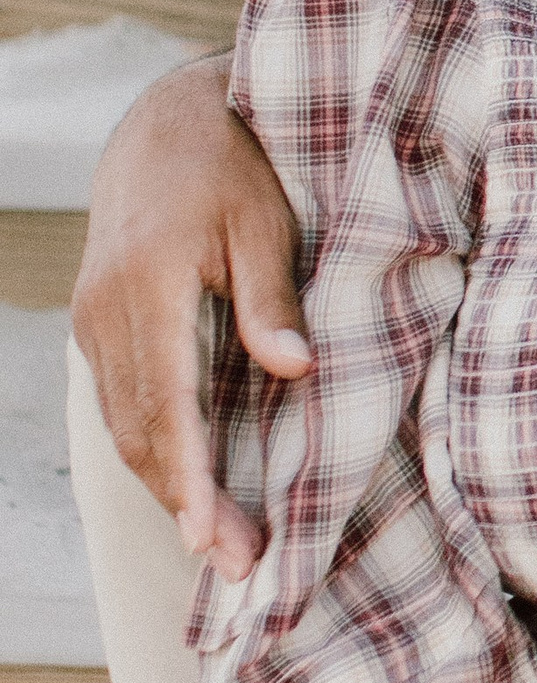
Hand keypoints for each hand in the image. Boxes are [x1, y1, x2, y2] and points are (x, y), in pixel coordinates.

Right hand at [71, 56, 309, 580]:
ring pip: (127, 425)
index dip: (188, 474)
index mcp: (149, 285)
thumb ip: (273, 299)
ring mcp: (96, 320)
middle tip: (236, 563)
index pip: (167, 400)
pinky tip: (191, 489)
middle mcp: (108, 311)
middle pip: (143, 429)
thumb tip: (295, 370)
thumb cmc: (229, 163)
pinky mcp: (102, 324)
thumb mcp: (264, 220)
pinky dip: (156, 451)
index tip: (208, 533)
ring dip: (170, 488)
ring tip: (220, 546)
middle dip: (186, 503)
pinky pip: (125, 403)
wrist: (163, 119)